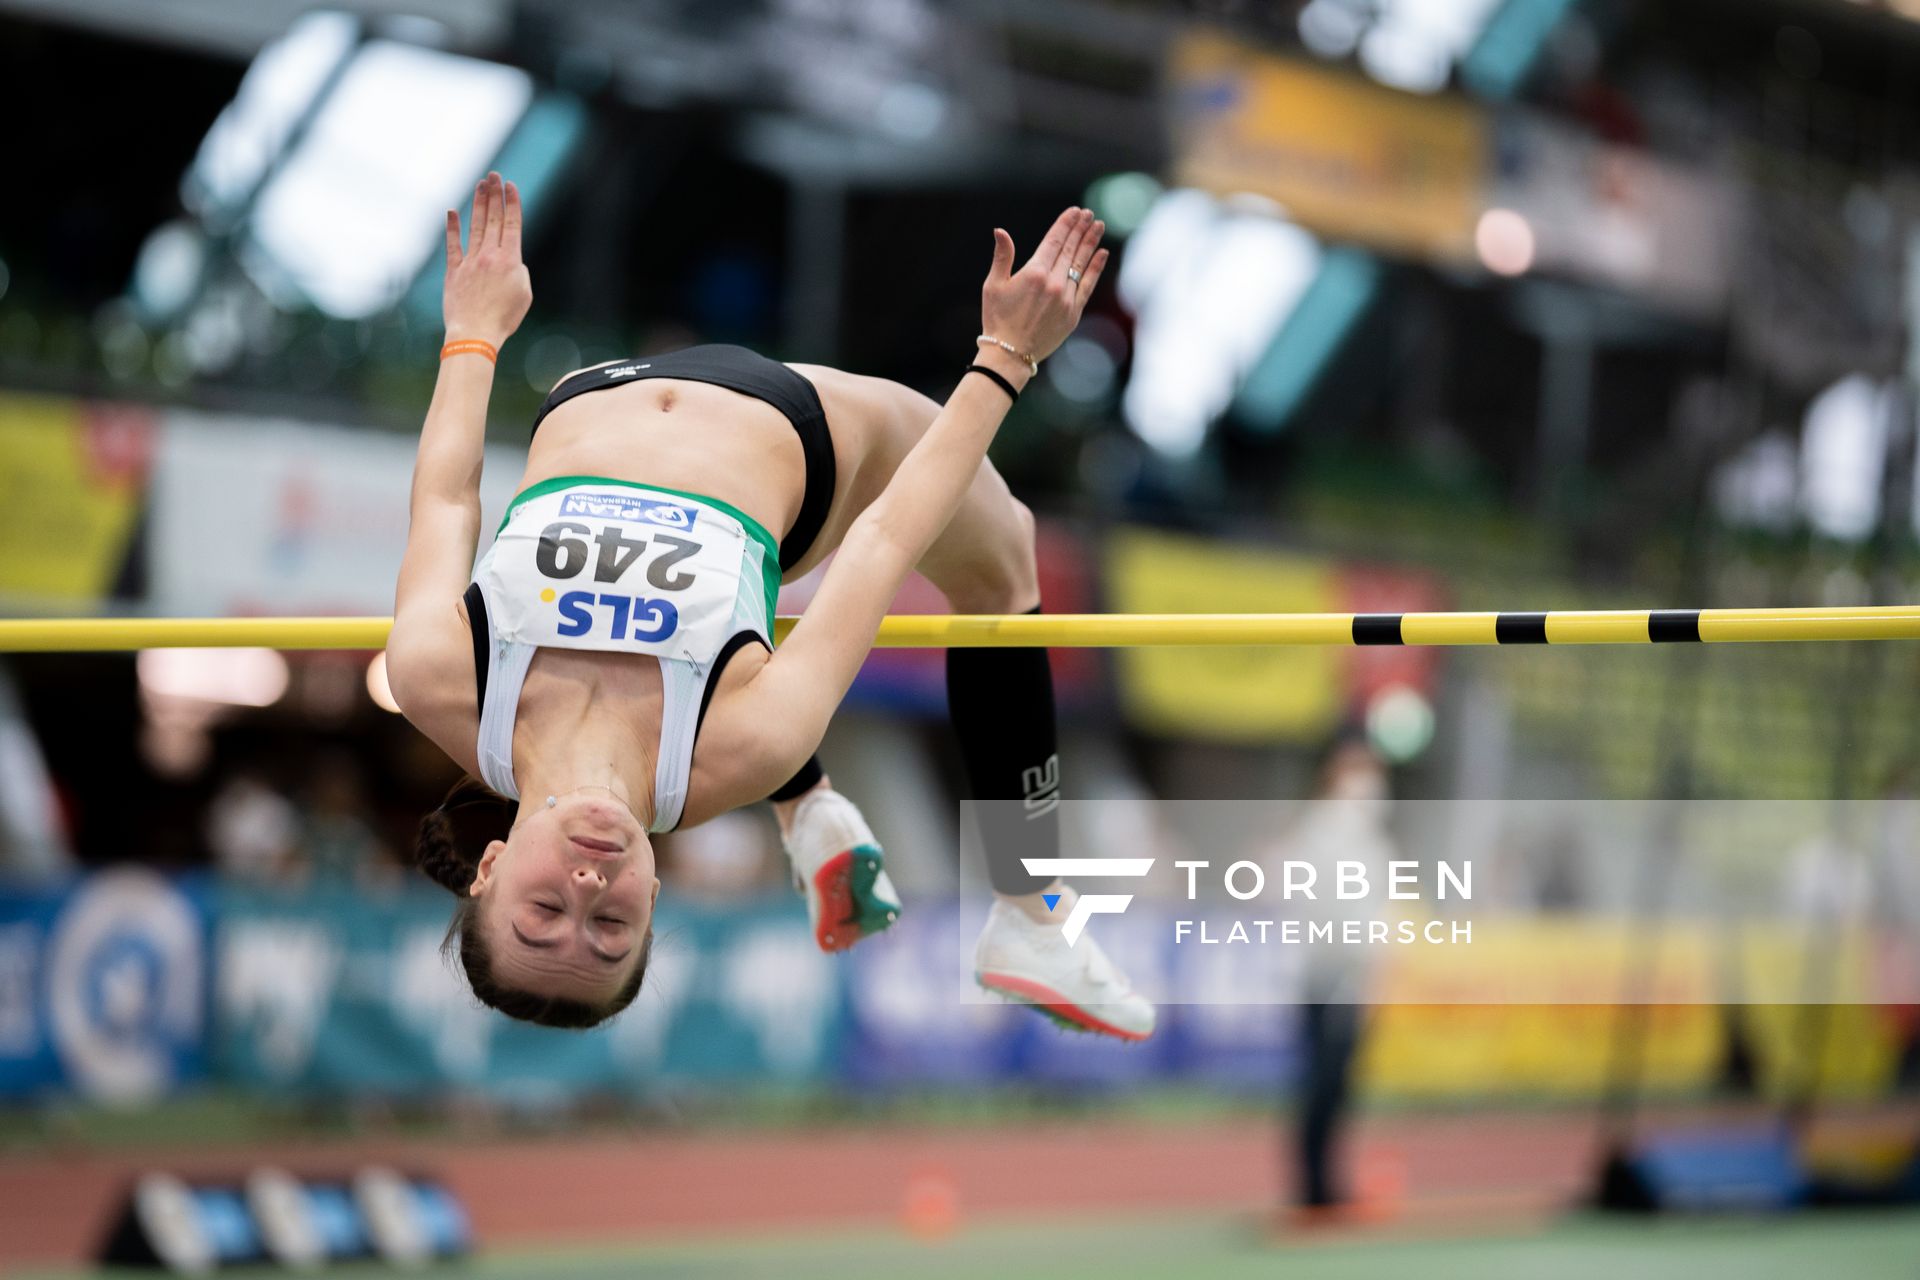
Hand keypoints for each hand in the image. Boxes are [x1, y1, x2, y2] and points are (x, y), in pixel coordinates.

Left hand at [442, 171, 531, 347]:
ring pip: (475, 226)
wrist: (475, 333)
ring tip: (480, 185)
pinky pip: (453, 245)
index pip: (511, 224)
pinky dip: (452, 228)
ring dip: (478, 204)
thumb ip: (519, 270)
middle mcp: (489, 256)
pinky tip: (452, 212)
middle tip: (494, 175)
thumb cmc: (504, 318)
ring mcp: (470, 261)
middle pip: (493, 219)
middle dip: (494, 195)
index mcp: (510, 260)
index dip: (511, 203)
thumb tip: (510, 259)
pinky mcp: (454, 271)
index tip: (510, 185)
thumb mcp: (524, 294)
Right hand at [980, 207, 1108, 364]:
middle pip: (1071, 249)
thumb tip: (1000, 230)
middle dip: (1081, 229)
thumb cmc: (997, 319)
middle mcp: (1054, 284)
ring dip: (1091, 243)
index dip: (1066, 224)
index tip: (1075, 211)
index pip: (1055, 241)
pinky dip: (1096, 268)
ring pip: (1081, 264)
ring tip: (1098, 226)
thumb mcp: (993, 285)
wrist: (1009, 355)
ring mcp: (1066, 299)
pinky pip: (1088, 285)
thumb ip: (1002, 256)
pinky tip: (1102, 253)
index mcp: (1034, 273)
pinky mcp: (1073, 313)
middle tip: (1089, 214)